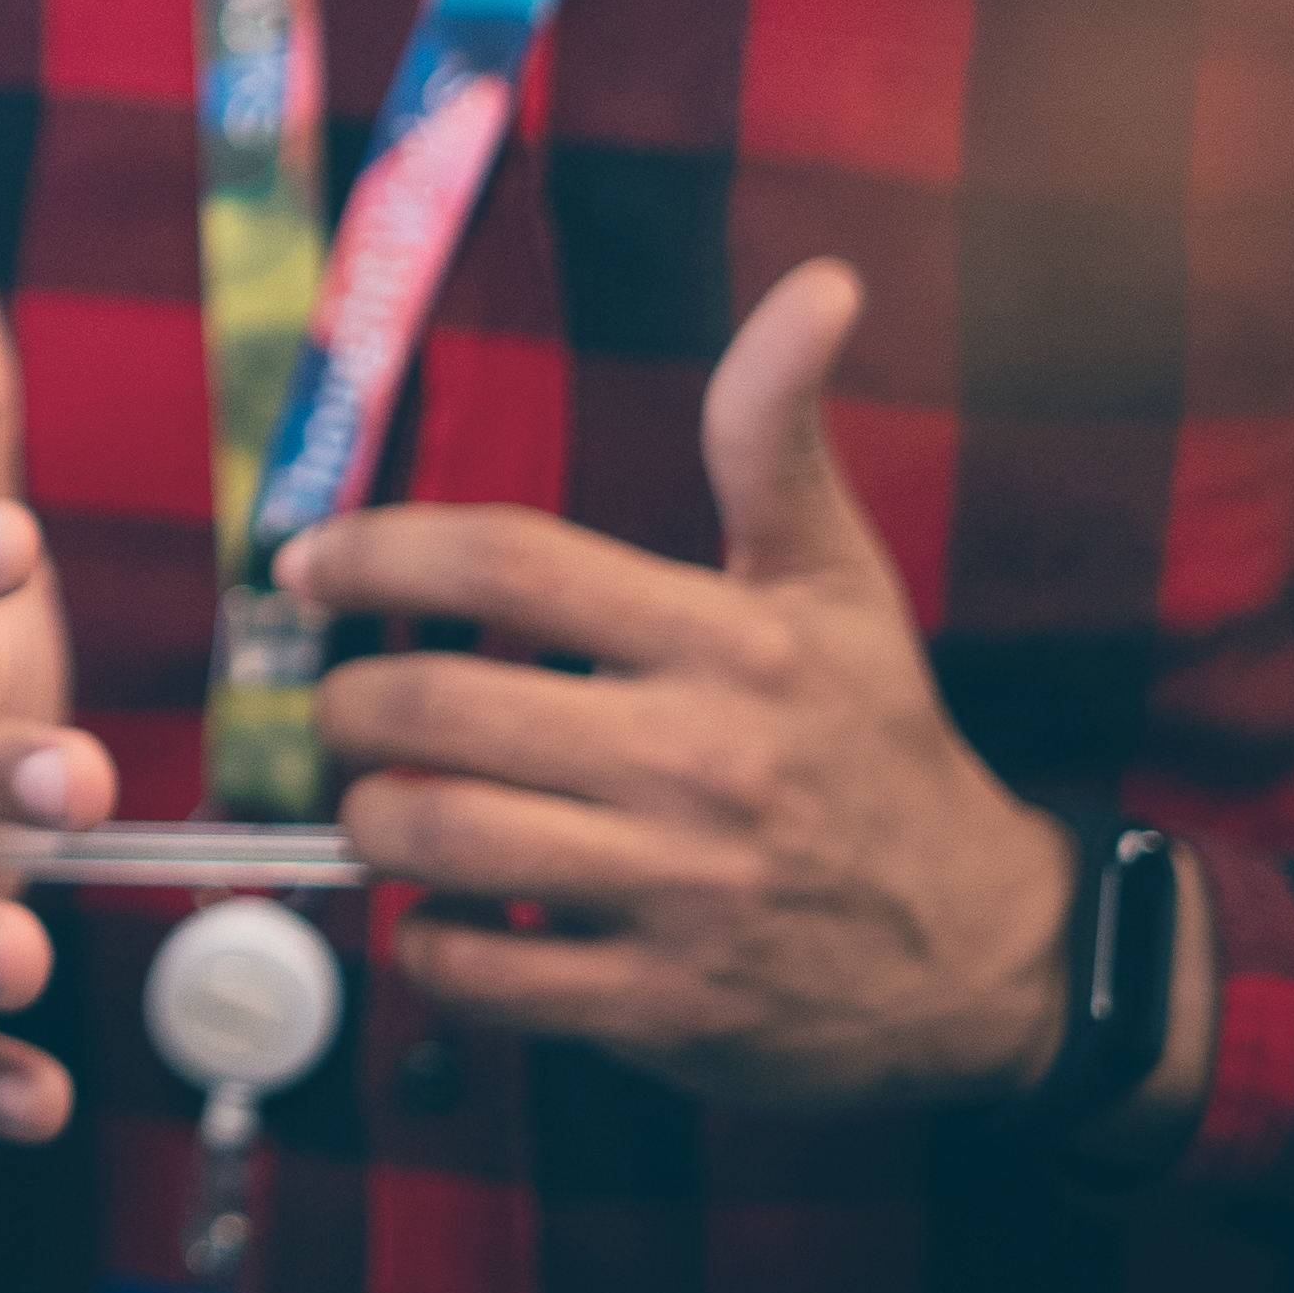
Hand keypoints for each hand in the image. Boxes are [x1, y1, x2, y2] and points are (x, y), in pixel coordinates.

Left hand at [286, 260, 1075, 1106]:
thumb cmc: (879, 746)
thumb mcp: (837, 581)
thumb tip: (818, 284)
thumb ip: (777, 436)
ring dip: (370, 823)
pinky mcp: (667, 1008)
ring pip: (440, 840)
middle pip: (440, 707)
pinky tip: (446, 914)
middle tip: (341, 709)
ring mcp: (683, 892)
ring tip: (379, 806)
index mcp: (730, 643)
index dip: (379, 552)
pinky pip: (483, 973)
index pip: (509, 561)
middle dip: (347, 705)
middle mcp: (702, 761)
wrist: (987, 953)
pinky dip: (430, 946)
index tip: (306, 563)